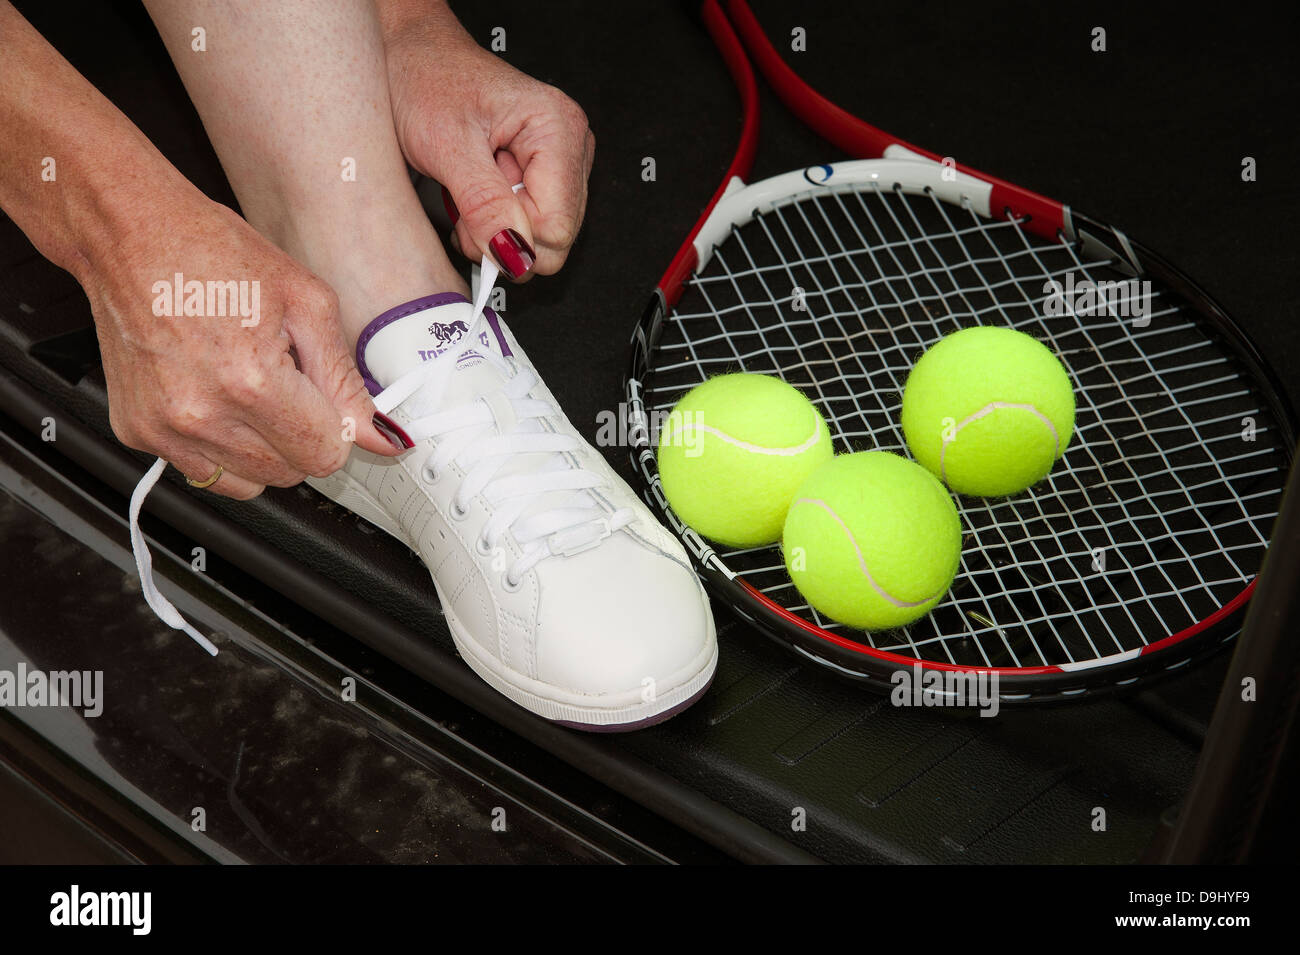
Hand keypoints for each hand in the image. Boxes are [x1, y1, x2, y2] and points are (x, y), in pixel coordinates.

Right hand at [85, 184, 399, 499]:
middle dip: (300, 435)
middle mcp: (201, 414)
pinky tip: (214, 396)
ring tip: (246, 388)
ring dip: (262, 448)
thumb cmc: (211, 251)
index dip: (336, 428)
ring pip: (249, 482)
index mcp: (251, 381)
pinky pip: (205, 470)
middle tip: (283, 382)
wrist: (128, 232)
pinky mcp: (138, 432)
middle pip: (290, 473)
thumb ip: (346, 381)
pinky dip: (220, 446)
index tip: (325, 401)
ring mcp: (163, 428)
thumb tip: (380, 437)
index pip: (326, 455)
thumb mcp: (307, 303)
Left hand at [382, 6, 593, 278]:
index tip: (470, 215)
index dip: (509, 235)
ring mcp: (558, 164)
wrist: (410, 60)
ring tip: (468, 189)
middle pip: (554, 238)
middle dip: (502, 233)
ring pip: (540, 239)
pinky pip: (527, 227)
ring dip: (494, 228)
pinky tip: (475, 193)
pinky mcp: (541, 176)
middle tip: (466, 199)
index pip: (557, 227)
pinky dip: (493, 222)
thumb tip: (514, 253)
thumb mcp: (446, 145)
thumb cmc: (424, 80)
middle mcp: (569, 147)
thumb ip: (484, 204)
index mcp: (558, 130)